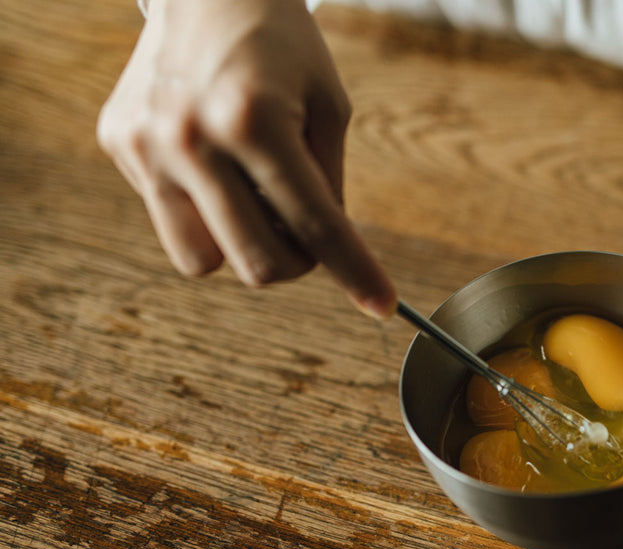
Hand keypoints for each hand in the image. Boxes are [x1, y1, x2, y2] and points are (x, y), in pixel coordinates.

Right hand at [97, 0, 395, 316]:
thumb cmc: (281, 45)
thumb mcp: (329, 106)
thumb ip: (330, 185)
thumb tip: (327, 255)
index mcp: (253, 121)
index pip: (316, 226)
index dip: (355, 272)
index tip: (381, 306)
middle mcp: (189, 138)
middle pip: (258, 264)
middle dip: (297, 259)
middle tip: (306, 224)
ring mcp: (144, 144)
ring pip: (203, 261)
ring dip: (241, 243)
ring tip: (254, 194)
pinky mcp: (117, 143)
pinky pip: (171, 218)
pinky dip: (203, 208)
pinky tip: (211, 159)